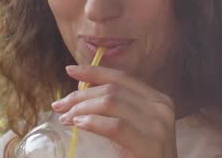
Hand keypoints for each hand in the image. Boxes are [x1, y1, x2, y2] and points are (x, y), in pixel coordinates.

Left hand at [51, 65, 177, 157]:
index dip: (94, 71)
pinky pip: (115, 126)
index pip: (122, 78)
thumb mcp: (133, 126)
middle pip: (113, 89)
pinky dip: (93, 122)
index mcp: (158, 99)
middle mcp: (161, 108)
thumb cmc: (143, 155)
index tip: (70, 70)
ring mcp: (157, 126)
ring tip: (66, 118)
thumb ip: (116, 107)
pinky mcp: (149, 144)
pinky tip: (79, 124)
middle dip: (81, 95)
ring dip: (82, 108)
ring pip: (111, 103)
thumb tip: (83, 87)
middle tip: (60, 105)